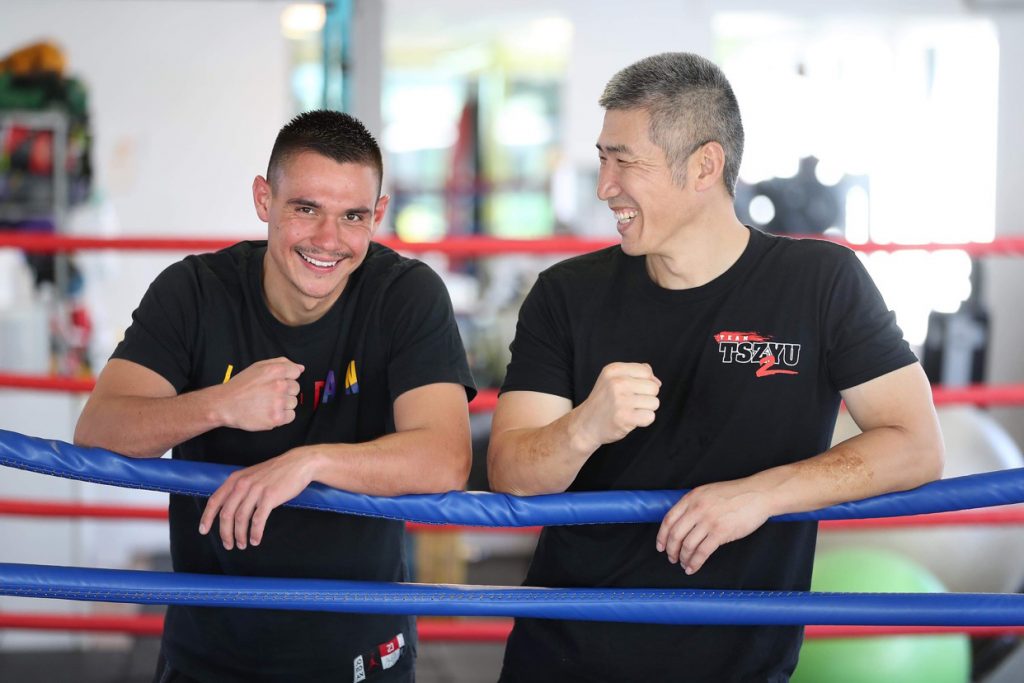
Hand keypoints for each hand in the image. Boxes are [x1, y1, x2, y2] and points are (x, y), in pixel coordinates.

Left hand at [198, 448, 317, 549]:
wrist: (298, 463)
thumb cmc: (276, 472)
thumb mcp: (252, 475)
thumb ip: (239, 488)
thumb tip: (229, 506)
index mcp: (235, 479)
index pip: (215, 501)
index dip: (207, 517)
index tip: (203, 531)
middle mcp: (242, 484)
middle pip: (226, 514)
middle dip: (225, 533)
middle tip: (228, 544)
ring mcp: (256, 490)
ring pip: (241, 519)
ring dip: (240, 535)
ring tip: (242, 544)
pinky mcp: (270, 497)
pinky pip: (258, 520)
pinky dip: (255, 532)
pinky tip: (256, 539)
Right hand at [218, 357, 302, 430]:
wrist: (224, 405)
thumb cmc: (241, 385)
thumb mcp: (258, 366)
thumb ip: (281, 363)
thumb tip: (301, 368)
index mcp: (276, 371)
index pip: (296, 372)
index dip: (287, 378)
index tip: (275, 382)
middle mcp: (279, 385)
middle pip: (296, 388)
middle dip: (285, 391)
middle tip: (268, 394)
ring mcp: (278, 403)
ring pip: (294, 403)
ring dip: (283, 404)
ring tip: (267, 404)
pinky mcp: (276, 418)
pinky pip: (291, 416)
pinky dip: (282, 416)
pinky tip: (269, 412)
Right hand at [574, 362, 660, 448]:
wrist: (586, 424)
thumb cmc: (604, 401)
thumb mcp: (613, 379)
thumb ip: (636, 373)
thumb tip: (657, 381)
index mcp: (613, 370)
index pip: (646, 371)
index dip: (645, 382)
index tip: (633, 390)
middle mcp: (616, 383)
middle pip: (653, 387)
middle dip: (647, 396)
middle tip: (631, 402)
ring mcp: (620, 400)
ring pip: (654, 403)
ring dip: (645, 409)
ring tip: (629, 410)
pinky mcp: (625, 418)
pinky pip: (650, 417)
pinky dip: (643, 421)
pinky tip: (630, 419)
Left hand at [655, 480, 772, 574]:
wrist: (758, 494)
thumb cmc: (735, 494)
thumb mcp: (708, 492)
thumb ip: (694, 504)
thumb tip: (681, 522)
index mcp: (692, 498)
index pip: (668, 520)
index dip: (662, 536)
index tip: (660, 546)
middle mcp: (697, 509)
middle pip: (675, 534)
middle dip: (671, 550)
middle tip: (671, 558)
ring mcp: (709, 521)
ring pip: (687, 545)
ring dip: (683, 558)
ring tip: (684, 564)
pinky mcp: (721, 532)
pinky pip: (702, 552)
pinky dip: (695, 562)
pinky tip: (693, 567)